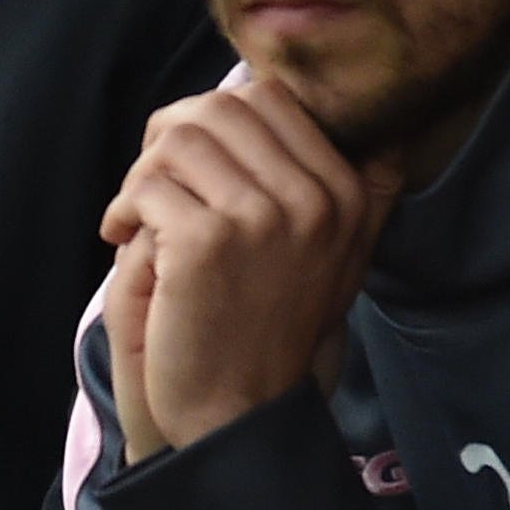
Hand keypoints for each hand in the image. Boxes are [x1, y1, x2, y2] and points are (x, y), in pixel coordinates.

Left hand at [99, 80, 395, 460]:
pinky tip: (122, 239)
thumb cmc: (273, 328)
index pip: (269, 98)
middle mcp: (313, 199)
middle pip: (220, 107)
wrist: (242, 412)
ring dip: (142, 174)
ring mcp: (261, 218)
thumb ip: (362, 194)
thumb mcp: (341, 259)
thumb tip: (388, 135)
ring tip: (135, 217)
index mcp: (345, 192)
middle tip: (150, 185)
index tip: (188, 164)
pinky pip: (146, 185)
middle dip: (170, 137)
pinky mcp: (206, 242)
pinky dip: (122, 209)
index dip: (213, 118)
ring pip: (178, 139)